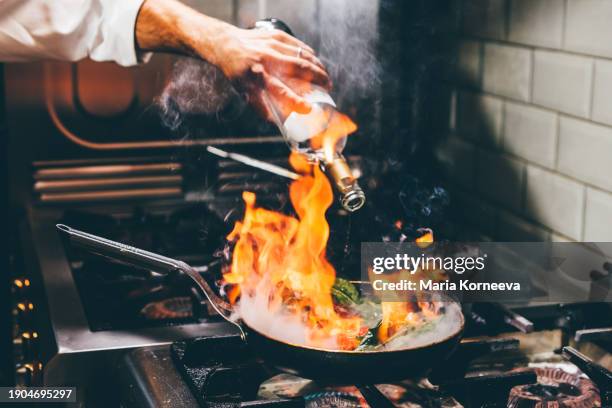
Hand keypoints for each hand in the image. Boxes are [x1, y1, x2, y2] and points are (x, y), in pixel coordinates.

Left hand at [200, 26, 330, 119]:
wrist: (227, 45)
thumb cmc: (238, 73)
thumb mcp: (245, 93)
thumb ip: (263, 108)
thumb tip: (280, 125)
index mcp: (256, 78)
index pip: (279, 92)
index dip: (295, 101)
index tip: (309, 108)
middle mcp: (265, 60)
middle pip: (298, 68)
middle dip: (318, 77)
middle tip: (328, 87)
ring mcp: (271, 45)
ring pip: (302, 55)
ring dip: (318, 66)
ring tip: (325, 76)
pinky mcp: (276, 35)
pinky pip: (299, 46)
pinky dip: (310, 55)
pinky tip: (316, 62)